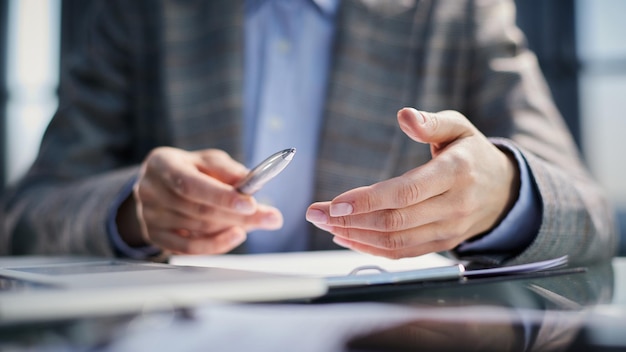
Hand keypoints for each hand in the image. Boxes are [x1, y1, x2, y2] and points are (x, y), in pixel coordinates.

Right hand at [117, 147, 282, 254]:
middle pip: (198, 211)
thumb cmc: (190, 168)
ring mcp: (149, 216)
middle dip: (239, 217)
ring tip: (256, 222)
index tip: (251, 204)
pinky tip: (235, 235)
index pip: (191, 185)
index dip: (222, 197)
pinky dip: (216, 245)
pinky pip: (189, 248)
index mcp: (162, 164)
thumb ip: (229, 170)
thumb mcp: (209, 160)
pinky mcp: (154, 236)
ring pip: (198, 230)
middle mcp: (150, 191)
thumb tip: (252, 182)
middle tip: (271, 218)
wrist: (161, 182)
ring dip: (232, 228)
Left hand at [306, 108, 519, 258]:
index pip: (406, 192)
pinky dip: (371, 248)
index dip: (367, 200)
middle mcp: (454, 206)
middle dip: (349, 220)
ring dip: (355, 236)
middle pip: (395, 221)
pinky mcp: (443, 244)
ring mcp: (450, 230)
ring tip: (325, 224)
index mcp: (456, 173)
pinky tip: (347, 237)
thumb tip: (404, 115)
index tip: (334, 203)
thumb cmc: (472, 153)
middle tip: (316, 213)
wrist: (503, 190)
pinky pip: (402, 253)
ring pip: (395, 242)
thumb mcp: (459, 128)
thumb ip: (430, 122)